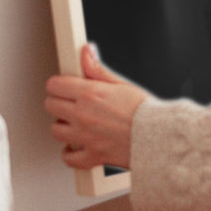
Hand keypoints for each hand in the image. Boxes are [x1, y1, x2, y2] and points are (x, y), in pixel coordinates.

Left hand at [44, 43, 148, 170]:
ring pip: (55, 131)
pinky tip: (76, 146)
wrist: (159, 137)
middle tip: (70, 102)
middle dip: (58, 102)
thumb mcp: (121, 84)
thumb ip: (98, 69)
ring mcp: (85, 137)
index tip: (64, 86)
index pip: (55, 85)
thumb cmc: (145, 111)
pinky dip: (70, 153)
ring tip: (75, 123)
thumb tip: (86, 52)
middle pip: (50, 106)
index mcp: (90, 94)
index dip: (59, 84)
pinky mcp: (91, 155)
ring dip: (63, 126)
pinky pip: (68, 158)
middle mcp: (83, 115)